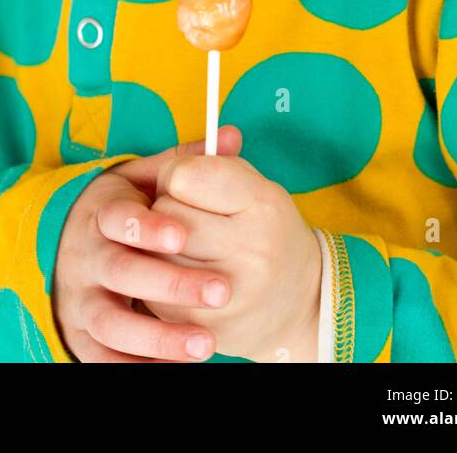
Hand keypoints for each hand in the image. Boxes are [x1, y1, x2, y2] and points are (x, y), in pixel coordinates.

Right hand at [51, 130, 241, 362]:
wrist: (77, 251)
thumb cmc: (128, 214)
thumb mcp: (147, 182)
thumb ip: (186, 163)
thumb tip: (232, 136)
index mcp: (101, 214)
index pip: (118, 218)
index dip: (148, 227)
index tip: (183, 234)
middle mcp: (86, 257)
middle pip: (119, 270)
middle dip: (169, 282)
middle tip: (221, 290)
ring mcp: (82, 299)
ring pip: (111, 322)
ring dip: (158, 337)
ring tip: (207, 344)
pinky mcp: (84, 337)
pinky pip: (103, 359)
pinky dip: (136, 366)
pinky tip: (178, 368)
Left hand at [115, 129, 321, 362]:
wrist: (301, 305)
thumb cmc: (268, 233)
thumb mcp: (256, 189)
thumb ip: (221, 162)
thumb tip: (214, 128)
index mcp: (263, 204)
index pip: (186, 175)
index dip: (177, 174)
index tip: (185, 181)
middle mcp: (251, 250)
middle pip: (166, 214)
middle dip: (166, 211)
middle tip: (186, 217)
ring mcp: (230, 294)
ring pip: (156, 255)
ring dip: (159, 248)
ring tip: (188, 248)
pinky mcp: (207, 328)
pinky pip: (156, 295)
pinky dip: (161, 285)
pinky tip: (185, 279)